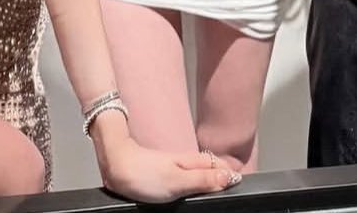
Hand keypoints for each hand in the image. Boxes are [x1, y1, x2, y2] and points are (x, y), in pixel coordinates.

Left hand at [95, 128, 239, 200]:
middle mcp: (185, 163)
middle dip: (222, 179)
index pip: (219, 166)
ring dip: (210, 182)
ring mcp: (174, 169)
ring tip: (219, 191)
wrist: (115, 167)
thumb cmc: (143, 175)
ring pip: (198, 175)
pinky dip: (195, 186)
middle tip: (232, 190)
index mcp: (191, 161)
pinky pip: (187, 180)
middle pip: (210, 170)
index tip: (241, 186)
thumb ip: (203, 180)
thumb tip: (230, 177)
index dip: (230, 175)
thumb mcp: (177, 181)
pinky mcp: (165, 177)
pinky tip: (194, 193)